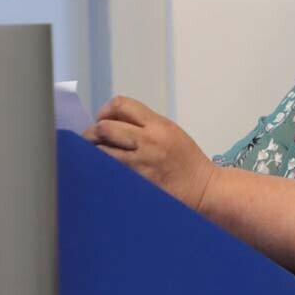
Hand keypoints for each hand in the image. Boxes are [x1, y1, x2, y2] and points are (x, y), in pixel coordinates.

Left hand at [82, 95, 216, 210]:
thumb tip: (112, 122)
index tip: (103, 120)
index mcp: (158, 125)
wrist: (204, 189)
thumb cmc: (187, 161)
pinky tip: (101, 171)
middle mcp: (148, 141)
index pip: (122, 105)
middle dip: (92, 132)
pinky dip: (100, 168)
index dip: (106, 111)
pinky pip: (109, 171)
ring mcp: (141, 163)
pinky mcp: (136, 182)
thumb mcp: (170, 133)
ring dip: (92, 152)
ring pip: (101, 151)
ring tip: (93, 156)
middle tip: (90, 140)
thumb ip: (144, 125)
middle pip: (105, 127)